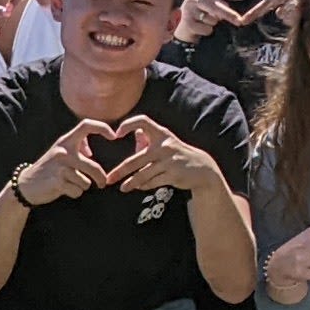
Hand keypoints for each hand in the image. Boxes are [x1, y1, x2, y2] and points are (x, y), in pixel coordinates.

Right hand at [11, 120, 120, 207]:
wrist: (27, 184)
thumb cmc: (48, 169)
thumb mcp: (60, 153)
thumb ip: (75, 149)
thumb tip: (90, 152)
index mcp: (65, 140)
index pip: (86, 125)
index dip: (103, 127)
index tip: (114, 136)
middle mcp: (63, 151)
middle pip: (93, 165)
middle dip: (101, 177)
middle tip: (102, 183)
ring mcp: (60, 166)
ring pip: (86, 181)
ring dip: (83, 186)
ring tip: (72, 184)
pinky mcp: (57, 181)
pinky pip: (77, 190)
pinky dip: (75, 193)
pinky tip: (65, 190)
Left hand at [97, 113, 223, 197]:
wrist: (201, 168)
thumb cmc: (178, 154)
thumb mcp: (166, 141)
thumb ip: (149, 138)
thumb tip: (135, 132)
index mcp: (161, 134)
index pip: (143, 121)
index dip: (128, 124)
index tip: (116, 134)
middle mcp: (164, 145)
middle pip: (136, 158)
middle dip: (120, 171)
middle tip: (109, 179)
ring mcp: (169, 161)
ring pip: (143, 174)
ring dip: (131, 183)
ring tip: (122, 188)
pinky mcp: (173, 174)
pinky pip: (153, 182)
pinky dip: (144, 186)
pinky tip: (138, 187)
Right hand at [177, 0, 293, 40]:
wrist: (183, 30)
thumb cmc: (202, 14)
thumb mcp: (211, 3)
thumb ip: (222, 1)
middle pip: (213, 4)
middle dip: (227, 13)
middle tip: (239, 20)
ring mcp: (189, 9)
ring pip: (211, 18)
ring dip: (215, 23)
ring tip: (210, 22)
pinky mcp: (187, 22)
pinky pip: (206, 28)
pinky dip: (208, 31)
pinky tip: (202, 29)